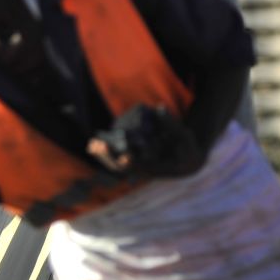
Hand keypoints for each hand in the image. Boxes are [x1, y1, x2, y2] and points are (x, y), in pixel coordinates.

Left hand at [87, 105, 204, 178]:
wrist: (186, 162)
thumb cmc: (185, 146)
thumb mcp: (183, 135)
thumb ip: (170, 122)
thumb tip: (159, 107)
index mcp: (161, 168)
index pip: (144, 168)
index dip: (134, 162)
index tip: (124, 156)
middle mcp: (146, 172)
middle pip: (125, 168)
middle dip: (111, 157)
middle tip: (98, 145)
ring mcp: (137, 170)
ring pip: (117, 166)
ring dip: (104, 156)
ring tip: (93, 143)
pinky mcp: (131, 164)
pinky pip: (114, 161)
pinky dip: (104, 154)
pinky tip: (94, 144)